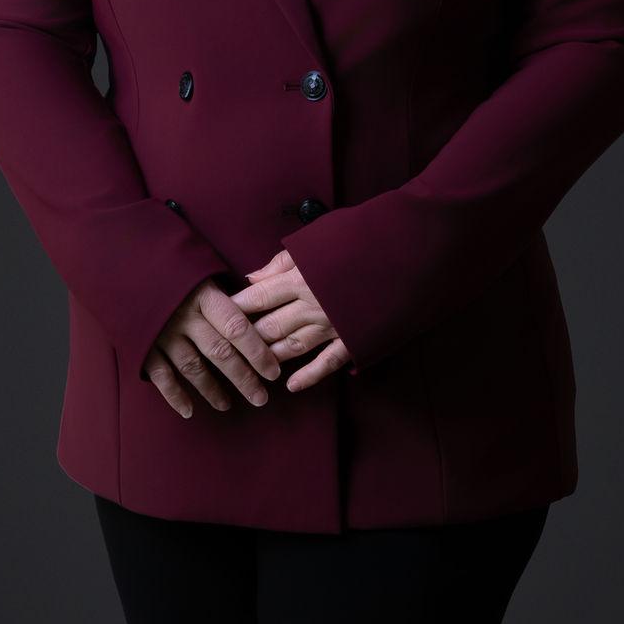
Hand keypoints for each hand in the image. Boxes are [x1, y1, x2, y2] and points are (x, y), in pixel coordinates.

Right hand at [143, 276, 281, 418]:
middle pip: (220, 352)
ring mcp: (161, 332)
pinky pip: (161, 377)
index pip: (237, 327)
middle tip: (260, 398)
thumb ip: (225, 288)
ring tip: (227, 405)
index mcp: (203, 294)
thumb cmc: (170, 265)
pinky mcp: (141, 345)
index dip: (257, 351)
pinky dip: (175, 396)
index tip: (274, 371)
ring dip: (212, 390)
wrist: (121, 261)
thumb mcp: (199, 267)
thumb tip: (260, 295)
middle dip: (243, 378)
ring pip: (193, 368)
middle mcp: (184, 316)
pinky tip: (188, 411)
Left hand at [229, 249, 351, 392]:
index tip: (216, 317)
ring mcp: (333, 324)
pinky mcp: (353, 339)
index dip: (236, 308)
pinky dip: (309, 375)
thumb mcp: (319, 239)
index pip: (259, 296)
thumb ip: (284, 260)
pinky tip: (291, 385)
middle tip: (226, 350)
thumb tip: (253, 277)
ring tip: (252, 368)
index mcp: (302, 276)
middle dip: (247, 339)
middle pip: (270, 325)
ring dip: (271, 358)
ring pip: (292, 346)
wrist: (407, 251)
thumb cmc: (361, 238)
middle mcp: (313, 303)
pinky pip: (327, 362)